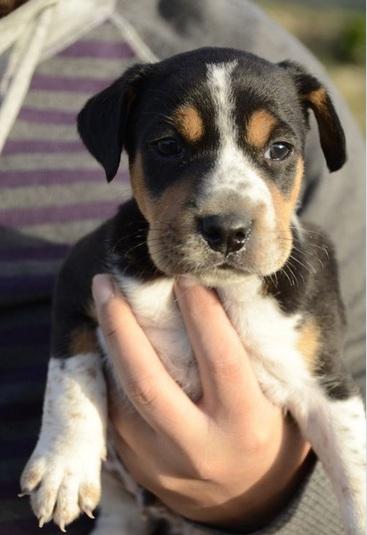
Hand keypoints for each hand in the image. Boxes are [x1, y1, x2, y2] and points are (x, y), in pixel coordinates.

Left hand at [92, 274, 310, 528]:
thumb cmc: (264, 432)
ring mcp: (162, 460)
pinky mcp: (137, 465)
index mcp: (245, 424)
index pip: (222, 360)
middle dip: (123, 326)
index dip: (202, 314)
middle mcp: (200, 446)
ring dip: (110, 342)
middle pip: (149, 381)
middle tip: (107, 282)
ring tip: (103, 299)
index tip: (183, 274)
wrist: (242, 498)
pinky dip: (112, 369)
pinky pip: (117, 410)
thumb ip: (246, 357)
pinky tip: (112, 338)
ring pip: (124, 396)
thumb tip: (215, 293)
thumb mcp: (271, 398)